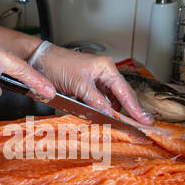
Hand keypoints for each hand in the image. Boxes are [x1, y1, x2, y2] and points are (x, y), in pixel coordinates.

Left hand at [29, 42, 153, 124]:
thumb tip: (110, 114)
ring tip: (127, 122)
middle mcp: (104, 73)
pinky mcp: (88, 86)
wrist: (40, 61)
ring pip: (112, 98)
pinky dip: (105, 108)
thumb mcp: (79, 85)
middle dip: (131, 109)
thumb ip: (96, 101)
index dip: (135, 107)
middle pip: (122, 94)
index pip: (124, 91)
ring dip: (117, 110)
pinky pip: (101, 99)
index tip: (144, 119)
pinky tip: (108, 116)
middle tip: (141, 123)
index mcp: (106, 68)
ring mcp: (96, 80)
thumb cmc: (58, 65)